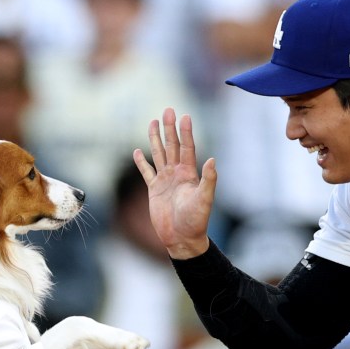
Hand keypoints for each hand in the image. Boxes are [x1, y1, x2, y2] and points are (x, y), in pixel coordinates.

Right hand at [132, 108, 216, 258]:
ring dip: (156, 139)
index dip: (186, 132)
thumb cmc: (196, 220)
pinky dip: (142, 162)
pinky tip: (137, 151)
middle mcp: (177, 173)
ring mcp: (165, 180)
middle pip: (172, 146)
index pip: (187, 148)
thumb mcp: (204, 199)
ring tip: (152, 122)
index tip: (185, 116)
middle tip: (168, 110)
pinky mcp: (154, 190)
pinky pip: (146, 172)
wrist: (182, 238)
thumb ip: (208, 179)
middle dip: (170, 128)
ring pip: (159, 154)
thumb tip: (212, 160)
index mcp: (189, 174)